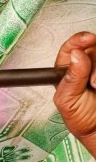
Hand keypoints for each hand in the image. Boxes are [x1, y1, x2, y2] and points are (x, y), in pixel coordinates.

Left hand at [54, 31, 95, 147]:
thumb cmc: (83, 120)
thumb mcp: (68, 102)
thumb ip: (70, 78)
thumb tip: (75, 55)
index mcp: (69, 72)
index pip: (70, 48)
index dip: (77, 41)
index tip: (86, 40)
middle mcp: (88, 66)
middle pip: (93, 47)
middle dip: (93, 62)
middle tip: (93, 81)